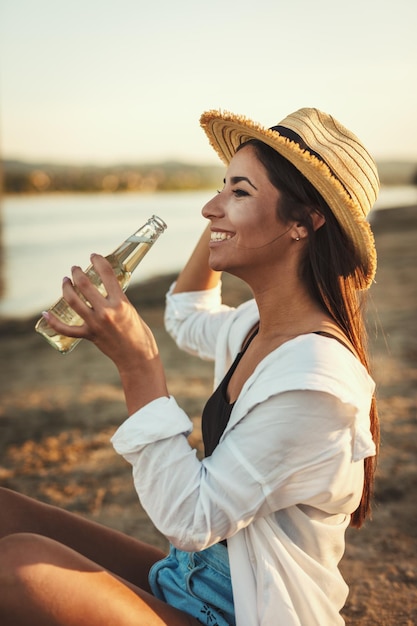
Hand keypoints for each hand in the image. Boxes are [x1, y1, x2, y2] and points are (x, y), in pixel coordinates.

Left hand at [43, 254, 168, 411]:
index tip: (93, 256)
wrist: (138, 357)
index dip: (98, 261)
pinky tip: (46, 313)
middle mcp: (106, 312)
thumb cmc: (139, 333)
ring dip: (66, 288)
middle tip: (75, 268)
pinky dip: (54, 322)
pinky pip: (66, 329)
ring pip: (73, 301)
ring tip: (65, 281)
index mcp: (120, 302)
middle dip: (77, 273)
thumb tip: (106, 288)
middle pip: (85, 285)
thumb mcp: (131, 310)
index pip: (106, 274)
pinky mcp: (89, 335)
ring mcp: (95, 324)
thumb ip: (117, 299)